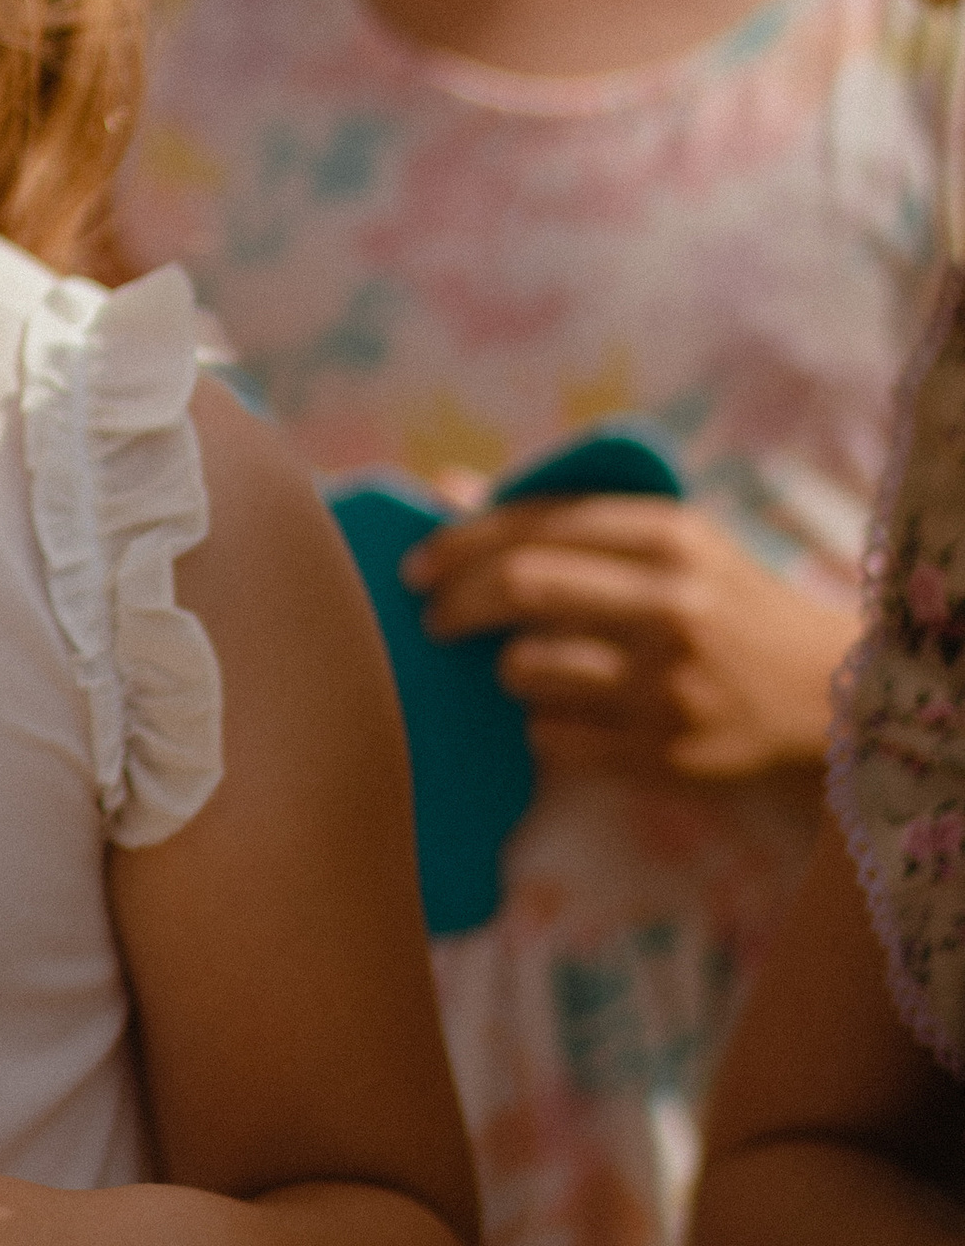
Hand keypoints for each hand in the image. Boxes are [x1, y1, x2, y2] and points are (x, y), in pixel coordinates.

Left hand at [410, 493, 849, 781]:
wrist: (827, 694)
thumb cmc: (724, 602)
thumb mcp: (666, 540)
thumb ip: (562, 515)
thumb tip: (446, 491)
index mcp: (672, 534)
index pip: (535, 524)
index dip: (459, 542)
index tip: (417, 563)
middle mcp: (672, 604)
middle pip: (520, 588)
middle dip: (455, 602)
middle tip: (433, 616)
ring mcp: (671, 684)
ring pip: (528, 668)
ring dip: (506, 668)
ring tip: (524, 666)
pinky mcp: (668, 754)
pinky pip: (553, 738)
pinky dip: (540, 726)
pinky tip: (563, 714)